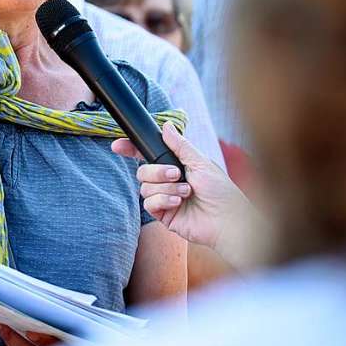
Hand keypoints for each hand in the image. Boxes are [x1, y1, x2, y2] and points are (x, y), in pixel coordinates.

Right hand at [113, 122, 255, 258]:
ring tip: (186, 193)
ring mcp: (164, 197)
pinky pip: (148, 203)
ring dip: (166, 188)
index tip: (118, 146)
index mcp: (176, 166)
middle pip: (143, 170)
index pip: (148, 155)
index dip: (132, 150)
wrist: (227, 220)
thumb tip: (166, 125)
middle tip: (177, 175)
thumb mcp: (201, 162)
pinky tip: (178, 203)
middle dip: (158, 172)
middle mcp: (168, 181)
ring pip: (144, 187)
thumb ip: (180, 145)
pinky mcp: (163, 214)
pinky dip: (163, 200)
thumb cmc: (221, 191)